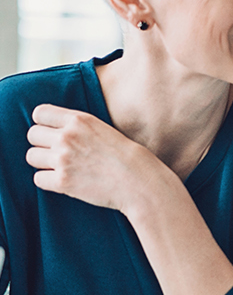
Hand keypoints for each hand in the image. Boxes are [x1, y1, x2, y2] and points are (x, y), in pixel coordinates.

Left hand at [26, 104, 175, 212]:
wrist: (139, 181)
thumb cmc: (125, 156)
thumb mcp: (103, 129)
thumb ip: (77, 125)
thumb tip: (50, 128)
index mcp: (79, 120)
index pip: (40, 113)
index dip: (44, 124)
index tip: (53, 133)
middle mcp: (68, 137)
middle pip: (32, 135)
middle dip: (42, 144)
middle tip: (59, 153)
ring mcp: (63, 159)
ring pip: (32, 156)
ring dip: (44, 163)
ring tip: (63, 167)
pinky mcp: (62, 181)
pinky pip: (38, 178)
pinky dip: (49, 181)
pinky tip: (66, 181)